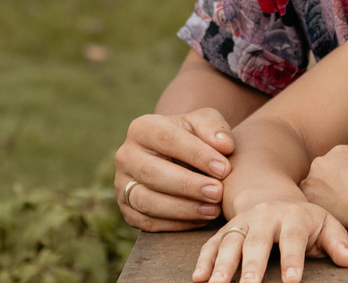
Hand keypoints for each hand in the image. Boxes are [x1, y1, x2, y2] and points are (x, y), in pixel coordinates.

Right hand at [114, 108, 234, 230]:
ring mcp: (122, 185)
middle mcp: (126, 156)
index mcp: (142, 128)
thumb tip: (224, 145)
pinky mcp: (127, 211)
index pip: (166, 139)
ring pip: (147, 201)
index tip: (224, 168)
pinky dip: (176, 224)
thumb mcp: (203, 123)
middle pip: (152, 172)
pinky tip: (201, 219)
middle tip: (218, 193)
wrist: (175, 157)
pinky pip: (148, 223)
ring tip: (213, 209)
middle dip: (188, 185)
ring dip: (182, 209)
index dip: (196, 154)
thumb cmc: (192, 137)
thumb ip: (214, 128)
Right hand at [192, 204, 347, 282]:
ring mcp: (242, 222)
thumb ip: (337, 241)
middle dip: (252, 265)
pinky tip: (198, 278)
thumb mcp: (326, 224)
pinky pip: (211, 244)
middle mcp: (265, 217)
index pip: (293, 239)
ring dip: (222, 265)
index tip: (291, 281)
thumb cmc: (304, 220)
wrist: (273, 197)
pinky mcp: (226, 230)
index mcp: (293, 216)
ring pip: (230, 242)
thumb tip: (347, 260)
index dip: (292, 259)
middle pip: (257, 241)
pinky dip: (204, 261)